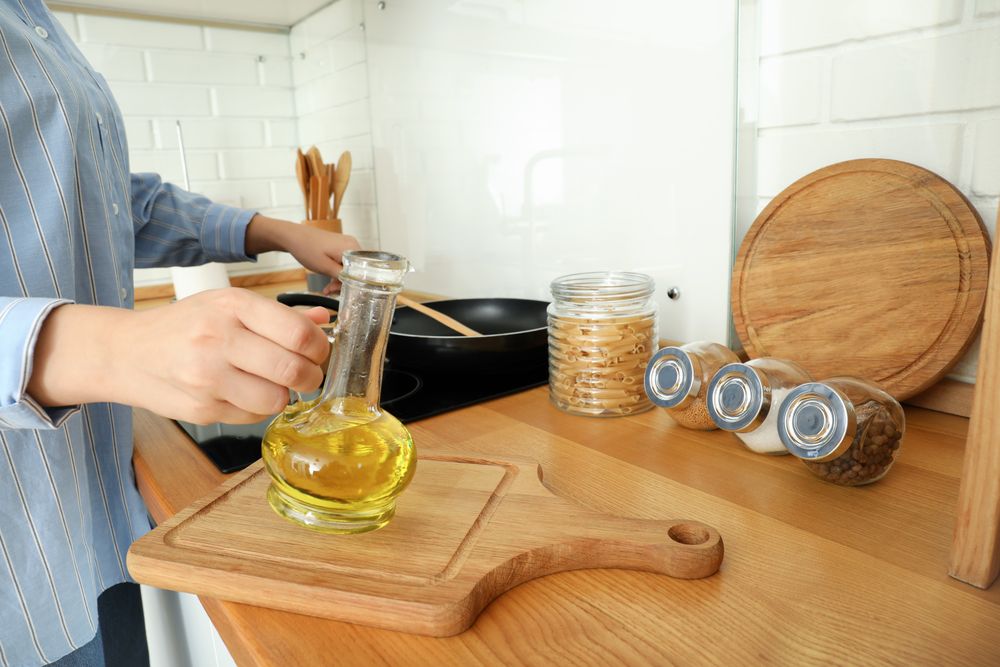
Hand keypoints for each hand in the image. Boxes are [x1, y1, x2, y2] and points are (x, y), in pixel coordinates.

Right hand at [28, 289, 331, 423]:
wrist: (125, 352)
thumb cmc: (184, 326)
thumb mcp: (227, 305)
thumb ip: (278, 315)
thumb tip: (323, 321)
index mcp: (232, 305)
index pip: (298, 334)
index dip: (319, 348)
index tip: (318, 353)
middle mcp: (218, 338)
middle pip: (293, 370)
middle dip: (311, 377)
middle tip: (308, 375)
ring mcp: (208, 377)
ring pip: (276, 399)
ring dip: (283, 396)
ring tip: (271, 383)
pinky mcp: (201, 408)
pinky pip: (252, 416)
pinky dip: (256, 408)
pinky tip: (242, 393)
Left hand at [245, 215, 360, 293]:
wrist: (293, 236)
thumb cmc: (307, 249)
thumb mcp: (325, 267)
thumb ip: (343, 277)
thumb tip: (356, 285)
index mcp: (352, 248)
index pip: (362, 271)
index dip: (353, 284)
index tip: (340, 291)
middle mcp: (353, 245)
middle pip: (356, 269)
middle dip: (344, 282)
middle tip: (330, 290)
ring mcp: (347, 244)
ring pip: (350, 267)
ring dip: (339, 279)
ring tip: (327, 288)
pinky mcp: (340, 245)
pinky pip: (344, 262)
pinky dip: (337, 271)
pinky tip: (328, 279)